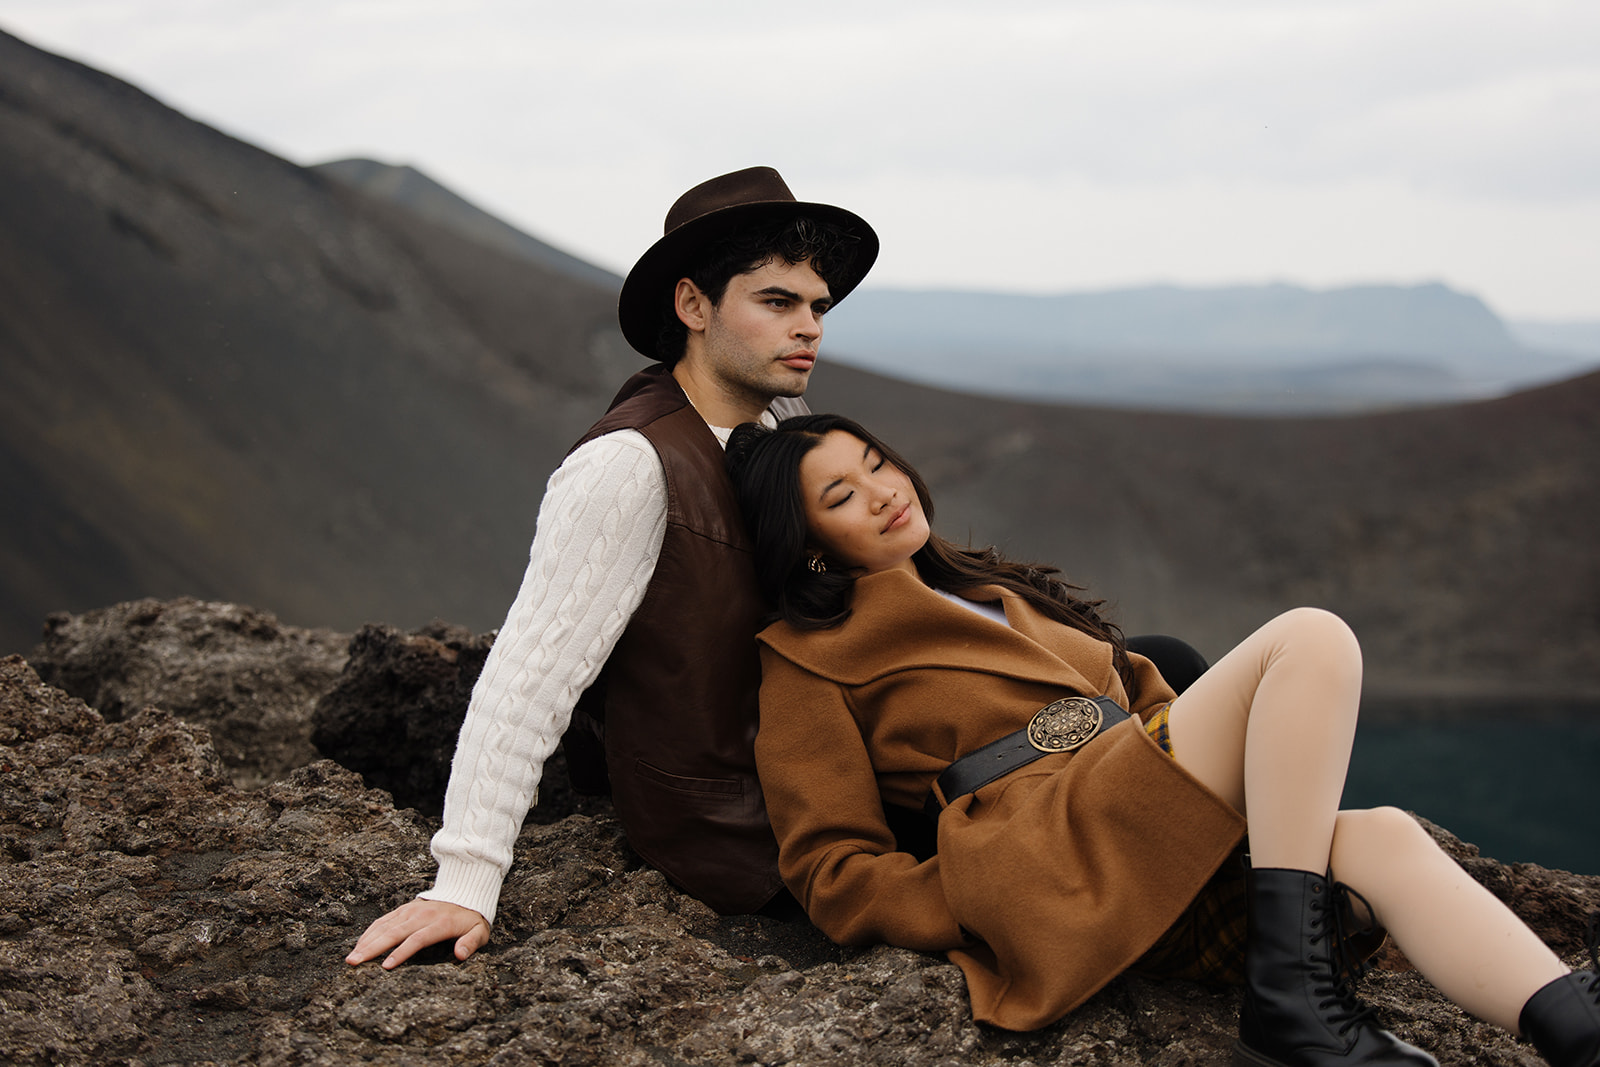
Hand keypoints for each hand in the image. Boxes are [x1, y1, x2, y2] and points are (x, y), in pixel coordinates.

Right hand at [345, 898, 490, 969]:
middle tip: (354, 963)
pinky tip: (358, 944)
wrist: (465, 891)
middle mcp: (422, 915)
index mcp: (440, 924)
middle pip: (394, 933)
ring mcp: (411, 911)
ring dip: (366, 941)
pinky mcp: (404, 908)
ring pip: (385, 926)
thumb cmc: (472, 918)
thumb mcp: (480, 931)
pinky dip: (370, 931)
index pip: (417, 939)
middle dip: (373, 948)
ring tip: (351, 958)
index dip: (401, 953)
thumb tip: (460, 955)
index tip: (385, 967)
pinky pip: (384, 920)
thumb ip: (471, 942)